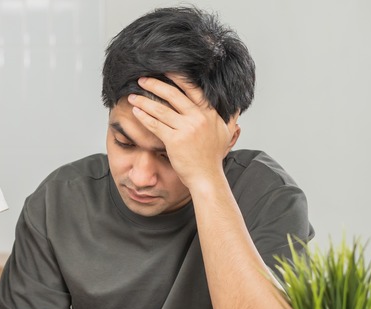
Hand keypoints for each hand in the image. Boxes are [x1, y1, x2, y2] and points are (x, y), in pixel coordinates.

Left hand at [128, 74, 235, 190]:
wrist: (207, 177)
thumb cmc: (213, 157)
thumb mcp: (226, 133)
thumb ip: (231, 117)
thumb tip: (238, 106)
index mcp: (210, 113)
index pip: (193, 89)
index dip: (177, 78)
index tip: (164, 70)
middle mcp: (199, 118)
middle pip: (173, 95)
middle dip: (155, 85)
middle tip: (142, 79)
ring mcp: (186, 129)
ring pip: (161, 109)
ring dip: (144, 101)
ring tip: (132, 96)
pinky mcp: (174, 140)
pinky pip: (156, 125)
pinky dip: (144, 117)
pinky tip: (136, 112)